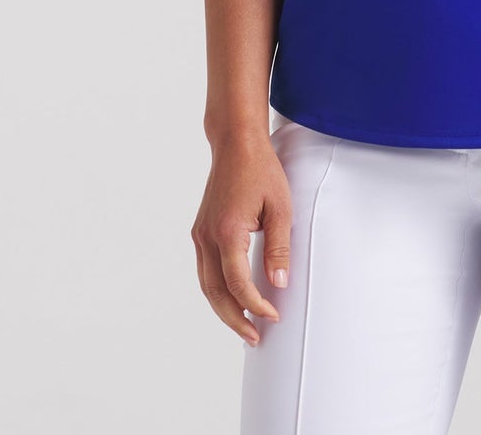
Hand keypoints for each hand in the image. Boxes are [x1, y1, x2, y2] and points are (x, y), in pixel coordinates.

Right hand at [191, 138, 292, 347]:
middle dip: (235, 319)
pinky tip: (233, 298)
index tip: (273, 315)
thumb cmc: (261, 171)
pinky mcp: (200, 231)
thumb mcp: (280, 207)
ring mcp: (200, 234)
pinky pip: (205, 270)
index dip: (256, 305)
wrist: (236, 145)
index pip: (238, 284)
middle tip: (255, 337)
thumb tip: (279, 283)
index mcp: (228, 232)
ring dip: (224, 309)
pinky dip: (217, 290)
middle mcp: (208, 236)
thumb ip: (279, 247)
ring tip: (245, 325)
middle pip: (216, 293)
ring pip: (206, 285)